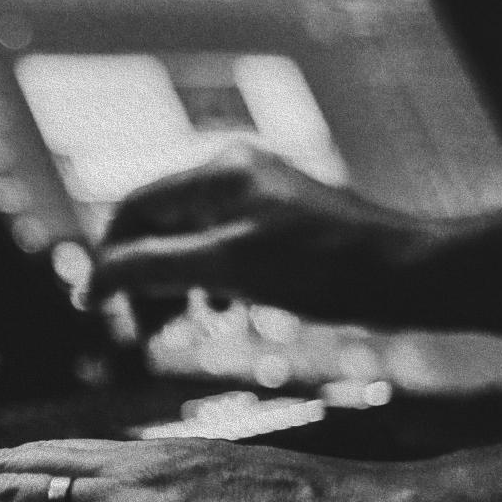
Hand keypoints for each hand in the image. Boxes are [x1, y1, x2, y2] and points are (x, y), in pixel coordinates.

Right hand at [93, 145, 429, 325]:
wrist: (409, 273)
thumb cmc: (322, 267)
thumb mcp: (225, 267)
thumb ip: (151, 269)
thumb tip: (91, 281)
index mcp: (216, 172)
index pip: (133, 210)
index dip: (107, 258)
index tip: (94, 307)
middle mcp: (233, 173)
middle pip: (158, 224)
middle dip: (142, 276)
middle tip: (142, 329)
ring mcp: (257, 196)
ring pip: (188, 240)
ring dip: (172, 283)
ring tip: (176, 325)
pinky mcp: (278, 222)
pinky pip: (220, 248)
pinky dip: (206, 280)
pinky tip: (218, 310)